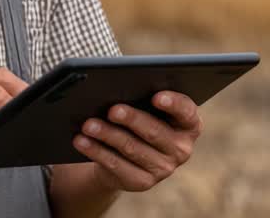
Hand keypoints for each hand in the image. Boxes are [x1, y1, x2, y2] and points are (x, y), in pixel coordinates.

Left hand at [72, 91, 201, 191]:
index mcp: (188, 125)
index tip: (156, 96)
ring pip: (132, 148)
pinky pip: (116, 165)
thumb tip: (117, 87)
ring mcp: (163, 168)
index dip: (173, 104)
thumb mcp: (145, 107)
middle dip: (132, 119)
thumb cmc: (138, 120)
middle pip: (155, 132)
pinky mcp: (142, 182)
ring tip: (88, 124)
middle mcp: (181, 149)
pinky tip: (82, 141)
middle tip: (112, 110)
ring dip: (108, 134)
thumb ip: (141, 97)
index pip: (187, 112)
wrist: (126, 155)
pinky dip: (96, 151)